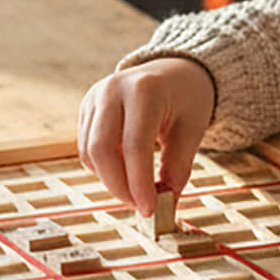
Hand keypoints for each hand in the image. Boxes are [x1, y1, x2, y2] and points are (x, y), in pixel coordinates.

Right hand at [77, 57, 215, 215]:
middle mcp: (112, 90)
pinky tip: (125, 172)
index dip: (139, 183)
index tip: (150, 209)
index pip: (134, 146)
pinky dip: (103, 168)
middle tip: (140, 206)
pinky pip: (86, 147)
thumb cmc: (187, 98)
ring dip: (110, 180)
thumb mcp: (193, 129)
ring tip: (136, 191)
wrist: (174, 70)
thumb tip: (166, 203)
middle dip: (119, 186)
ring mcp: (95, 97)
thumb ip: (178, 166)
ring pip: (89, 152)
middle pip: (101, 149)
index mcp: (144, 90)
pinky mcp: (87, 107)